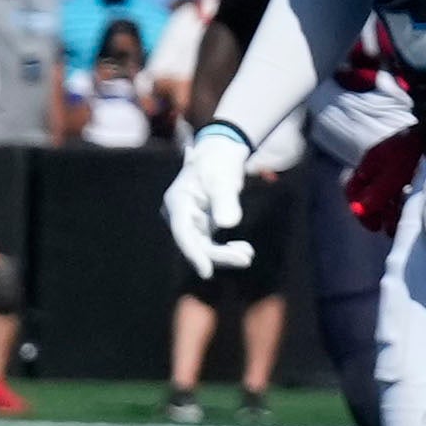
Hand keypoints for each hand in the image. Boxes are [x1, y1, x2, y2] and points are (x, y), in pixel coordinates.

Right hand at [159, 119, 257, 281]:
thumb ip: (225, 200)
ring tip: (248, 254)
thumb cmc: (219, 162)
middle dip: (219, 255)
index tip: (207, 272)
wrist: (222, 153)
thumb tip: (227, 224)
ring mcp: (190, 222)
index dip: (193, 253)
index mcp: (177, 200)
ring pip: (204, 247)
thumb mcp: (224, 178)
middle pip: (195, 243)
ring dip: (225, 254)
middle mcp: (179, 214)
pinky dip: (228, 249)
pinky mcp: (201, 226)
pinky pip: (211, 245)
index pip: (182, 232)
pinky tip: (245, 249)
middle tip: (246, 258)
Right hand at [341, 128, 418, 235]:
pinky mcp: (408, 169)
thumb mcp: (391, 176)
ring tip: (399, 225)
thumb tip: (357, 211)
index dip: (360, 209)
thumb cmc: (408, 153)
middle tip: (386, 229)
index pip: (353, 190)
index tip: (373, 225)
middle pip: (369, 195)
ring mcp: (392, 168)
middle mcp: (377, 167)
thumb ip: (374, 194)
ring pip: (385, 194)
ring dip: (390, 211)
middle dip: (377, 214)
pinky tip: (408, 210)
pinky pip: (399, 190)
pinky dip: (401, 202)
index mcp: (367, 165)